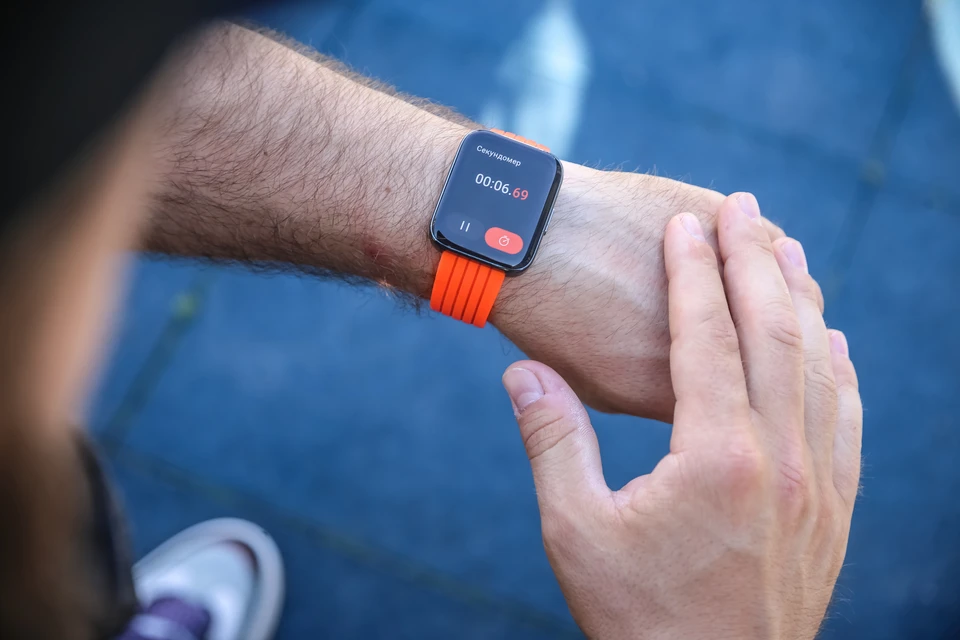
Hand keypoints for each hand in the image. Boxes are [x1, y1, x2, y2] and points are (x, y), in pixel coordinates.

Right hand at [501, 193, 861, 638]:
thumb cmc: (636, 616)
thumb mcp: (575, 531)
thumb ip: (552, 442)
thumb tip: (522, 373)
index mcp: (716, 456)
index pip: (708, 335)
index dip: (695, 271)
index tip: (684, 224)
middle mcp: (780, 459)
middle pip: (775, 332)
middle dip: (755, 261)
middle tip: (742, 208)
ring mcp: (817, 484)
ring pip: (820, 365)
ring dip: (802, 300)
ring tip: (786, 249)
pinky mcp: (833, 509)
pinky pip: (846, 415)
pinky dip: (837, 364)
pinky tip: (830, 340)